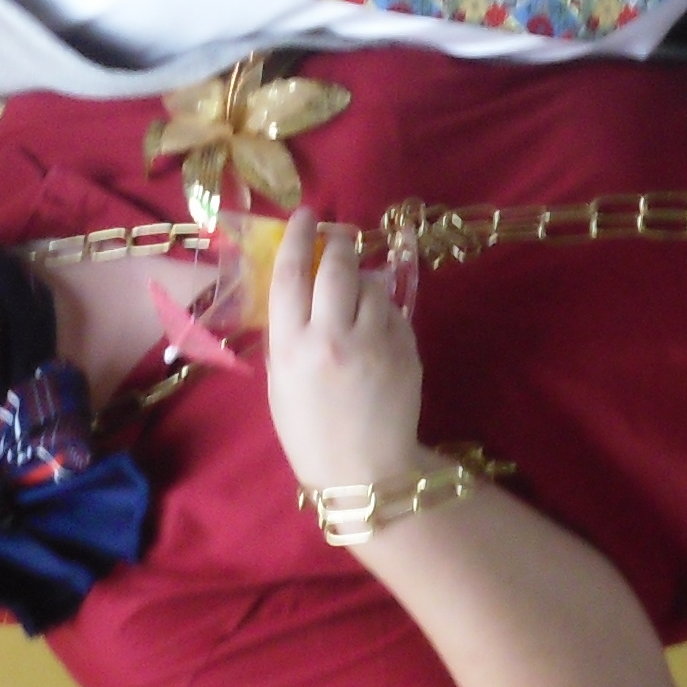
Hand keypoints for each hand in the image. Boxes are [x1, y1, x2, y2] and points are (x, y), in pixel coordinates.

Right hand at [264, 217, 426, 490]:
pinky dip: (384, 308)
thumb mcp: (280, 382)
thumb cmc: (310, 430)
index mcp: (290, 348)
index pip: (289, 274)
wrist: (363, 470)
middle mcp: (331, 338)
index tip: (304, 216)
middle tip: (337, 234)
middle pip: (335, 266)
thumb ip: (288, 331)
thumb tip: (301, 282)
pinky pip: (395, 311)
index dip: (296, 237)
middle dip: (337, 241)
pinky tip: (375, 324)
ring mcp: (373, 343)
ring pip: (372, 283)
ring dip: (364, 278)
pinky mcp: (406, 350)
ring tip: (357, 290)